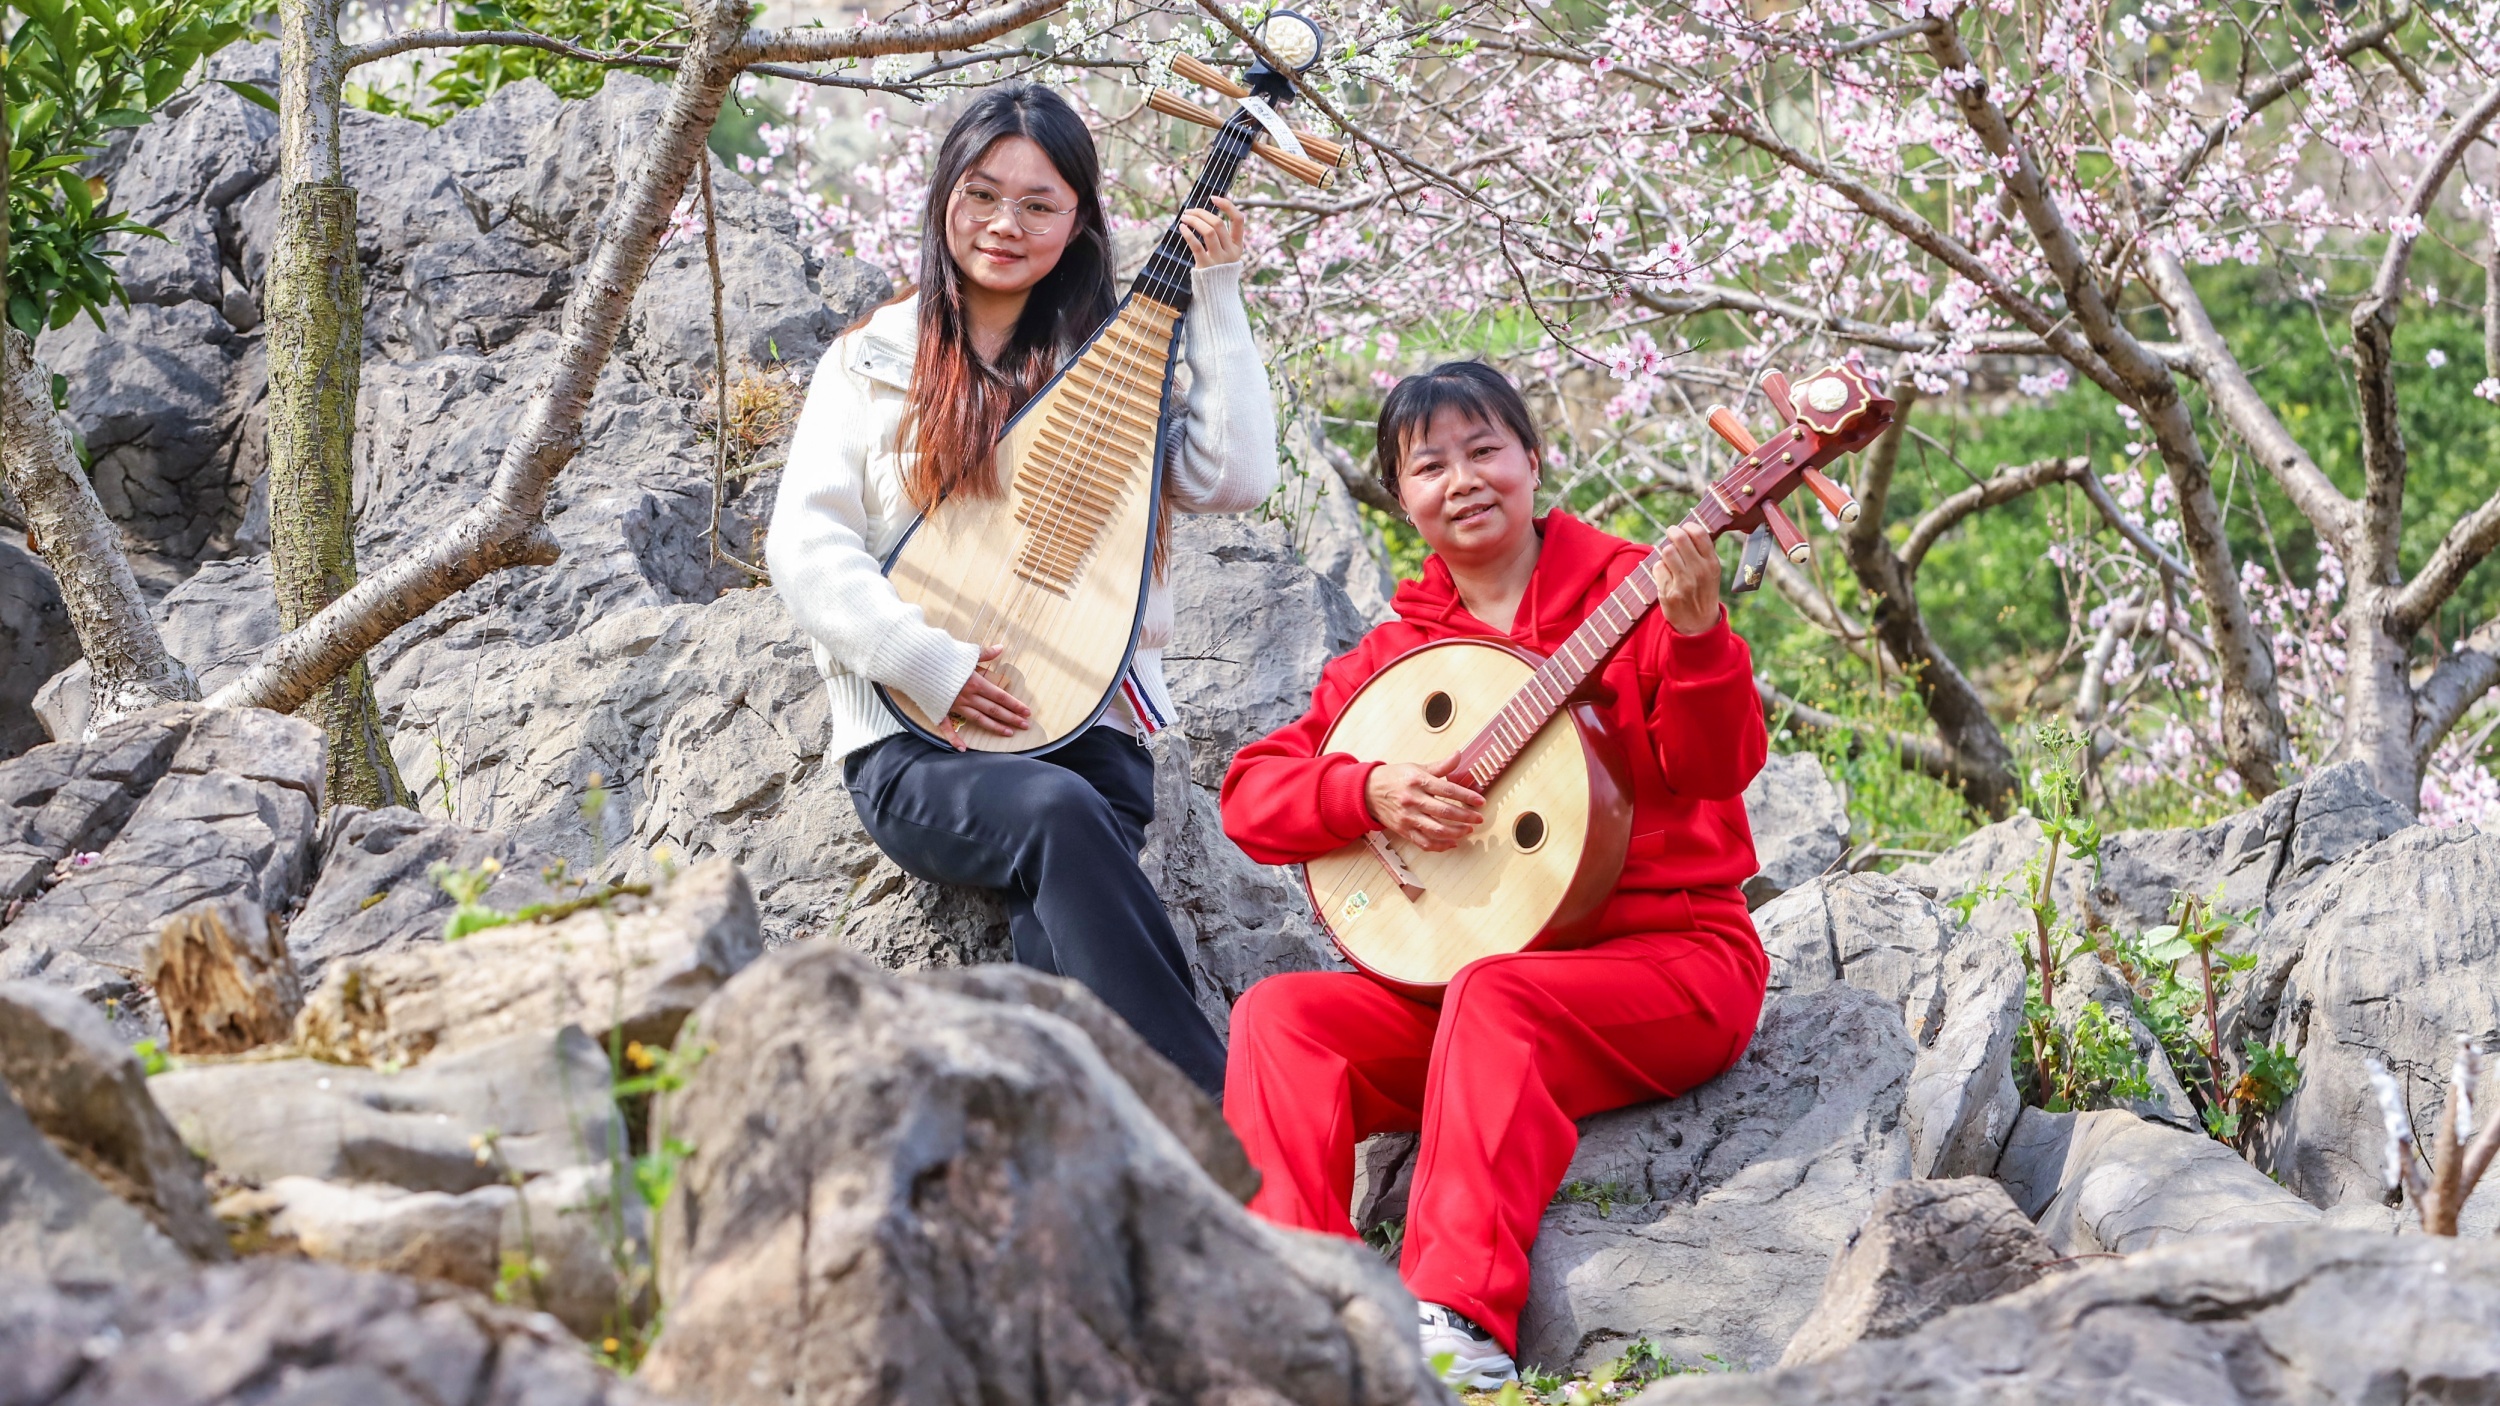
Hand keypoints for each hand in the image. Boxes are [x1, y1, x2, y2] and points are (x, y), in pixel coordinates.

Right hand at [943, 644, 1029, 748]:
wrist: (916, 662)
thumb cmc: (943, 655)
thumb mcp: (967, 653)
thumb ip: (985, 654)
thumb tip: (1001, 648)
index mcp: (976, 682)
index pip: (1001, 696)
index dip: (1015, 705)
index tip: (1027, 712)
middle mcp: (968, 696)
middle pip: (994, 710)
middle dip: (1011, 718)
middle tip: (1025, 726)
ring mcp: (954, 705)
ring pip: (979, 719)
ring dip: (995, 727)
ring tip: (1008, 733)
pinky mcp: (941, 710)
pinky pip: (948, 727)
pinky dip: (954, 739)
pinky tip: (963, 749)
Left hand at [1177, 196, 1247, 267]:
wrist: (1216, 295)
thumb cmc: (1218, 270)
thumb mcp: (1226, 254)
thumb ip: (1222, 237)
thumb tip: (1204, 213)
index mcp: (1238, 246)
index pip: (1239, 219)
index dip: (1227, 205)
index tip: (1213, 198)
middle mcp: (1231, 251)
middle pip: (1218, 223)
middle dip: (1202, 213)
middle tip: (1189, 211)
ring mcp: (1219, 259)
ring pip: (1209, 231)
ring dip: (1194, 220)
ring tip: (1184, 218)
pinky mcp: (1206, 266)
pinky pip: (1196, 246)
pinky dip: (1188, 234)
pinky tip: (1182, 228)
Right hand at [1364, 756, 1485, 851]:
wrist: (1367, 791)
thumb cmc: (1394, 778)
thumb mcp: (1416, 767)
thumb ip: (1440, 766)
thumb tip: (1459, 755)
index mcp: (1417, 781)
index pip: (1448, 790)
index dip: (1467, 797)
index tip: (1481, 802)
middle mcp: (1413, 800)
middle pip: (1445, 812)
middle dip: (1466, 817)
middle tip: (1478, 818)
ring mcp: (1408, 817)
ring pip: (1437, 830)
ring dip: (1457, 832)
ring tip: (1468, 830)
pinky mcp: (1404, 830)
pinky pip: (1425, 842)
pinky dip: (1441, 845)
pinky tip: (1452, 842)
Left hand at [1652, 522, 1722, 635]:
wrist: (1699, 624)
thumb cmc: (1703, 592)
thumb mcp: (1712, 573)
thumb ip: (1703, 553)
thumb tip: (1686, 529)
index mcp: (1712, 564)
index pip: (1699, 534)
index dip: (1688, 526)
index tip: (1684, 528)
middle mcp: (1699, 572)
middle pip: (1679, 539)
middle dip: (1672, 533)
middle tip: (1670, 533)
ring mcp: (1684, 583)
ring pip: (1667, 551)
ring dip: (1665, 552)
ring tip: (1669, 558)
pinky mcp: (1669, 593)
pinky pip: (1658, 568)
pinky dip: (1659, 568)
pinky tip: (1665, 576)